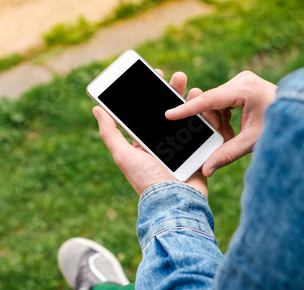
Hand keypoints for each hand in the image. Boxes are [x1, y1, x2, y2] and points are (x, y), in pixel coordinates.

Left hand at [93, 70, 207, 196]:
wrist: (175, 201)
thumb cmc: (147, 180)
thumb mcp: (123, 156)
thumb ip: (110, 133)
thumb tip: (97, 110)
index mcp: (145, 142)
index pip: (147, 112)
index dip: (151, 93)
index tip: (155, 74)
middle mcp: (163, 142)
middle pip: (170, 111)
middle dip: (173, 91)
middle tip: (178, 76)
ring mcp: (182, 146)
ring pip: (188, 117)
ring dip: (191, 100)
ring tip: (193, 87)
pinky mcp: (199, 151)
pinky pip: (203, 130)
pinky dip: (205, 116)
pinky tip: (206, 103)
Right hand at [165, 71, 276, 176]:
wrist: (301, 114)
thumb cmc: (280, 127)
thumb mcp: (252, 142)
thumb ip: (227, 154)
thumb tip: (206, 170)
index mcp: (245, 90)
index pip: (210, 99)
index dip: (188, 109)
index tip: (169, 114)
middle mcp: (242, 80)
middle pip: (212, 101)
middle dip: (212, 122)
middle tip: (222, 138)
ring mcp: (243, 80)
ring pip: (216, 101)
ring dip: (218, 120)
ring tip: (230, 135)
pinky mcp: (243, 84)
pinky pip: (223, 100)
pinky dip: (223, 116)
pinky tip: (232, 129)